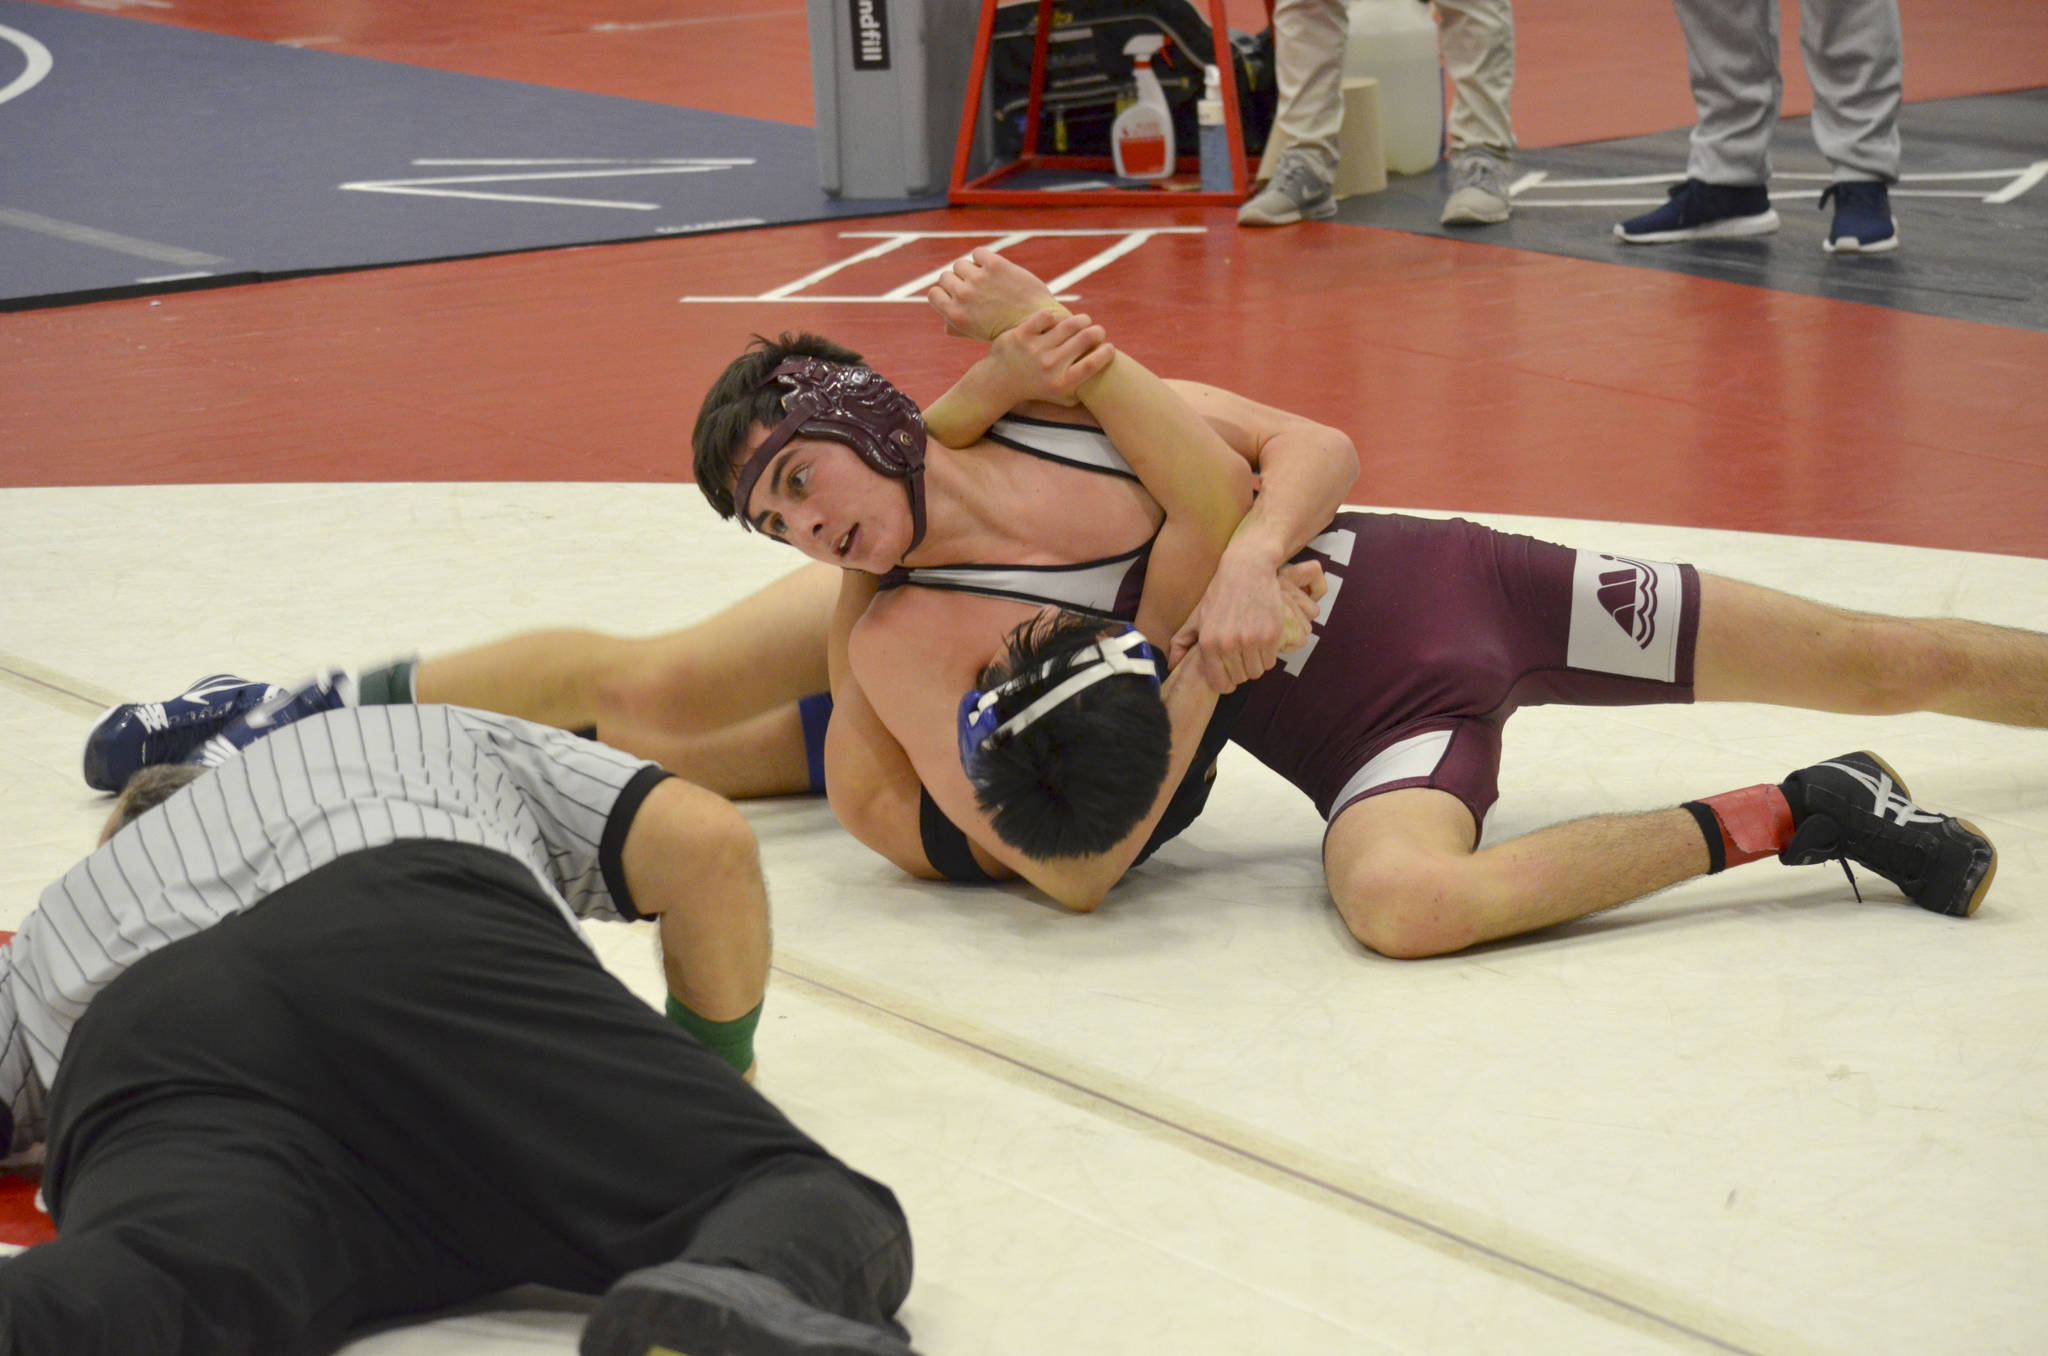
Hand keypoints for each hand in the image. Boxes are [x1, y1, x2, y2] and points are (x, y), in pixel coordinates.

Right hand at [928, 247, 1066, 341]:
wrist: (1037, 322)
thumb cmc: (1005, 330)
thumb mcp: (976, 334)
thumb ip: (957, 328)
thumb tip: (945, 326)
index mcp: (955, 315)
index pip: (934, 293)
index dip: (944, 292)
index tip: (957, 295)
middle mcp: (963, 296)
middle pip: (946, 277)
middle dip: (958, 281)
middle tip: (975, 287)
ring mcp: (978, 279)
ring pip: (961, 264)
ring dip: (971, 269)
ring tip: (986, 279)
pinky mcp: (994, 265)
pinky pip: (978, 253)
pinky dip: (983, 258)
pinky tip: (994, 268)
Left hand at [988, 309, 1115, 406]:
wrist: (1001, 383)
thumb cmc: (1039, 388)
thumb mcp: (1063, 396)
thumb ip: (1085, 389)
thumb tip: (1112, 379)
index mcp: (1062, 383)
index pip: (1093, 364)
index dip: (1106, 352)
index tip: (1109, 348)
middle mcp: (1050, 366)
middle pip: (1085, 339)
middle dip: (1097, 332)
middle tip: (1098, 332)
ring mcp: (1035, 349)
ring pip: (1069, 324)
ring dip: (1082, 320)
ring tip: (1084, 321)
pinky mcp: (1021, 335)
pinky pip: (1046, 317)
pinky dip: (1055, 316)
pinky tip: (1057, 321)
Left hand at [1169, 557, 1325, 692]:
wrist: (1246, 569)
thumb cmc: (1219, 594)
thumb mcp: (1196, 616)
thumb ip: (1181, 642)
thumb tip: (1171, 665)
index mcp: (1208, 643)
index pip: (1220, 683)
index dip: (1226, 682)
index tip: (1230, 673)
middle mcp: (1228, 645)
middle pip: (1241, 678)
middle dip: (1242, 670)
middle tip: (1242, 655)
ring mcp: (1251, 641)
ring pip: (1257, 672)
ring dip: (1256, 663)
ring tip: (1252, 647)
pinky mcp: (1270, 635)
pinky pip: (1270, 661)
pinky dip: (1268, 655)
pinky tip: (1262, 641)